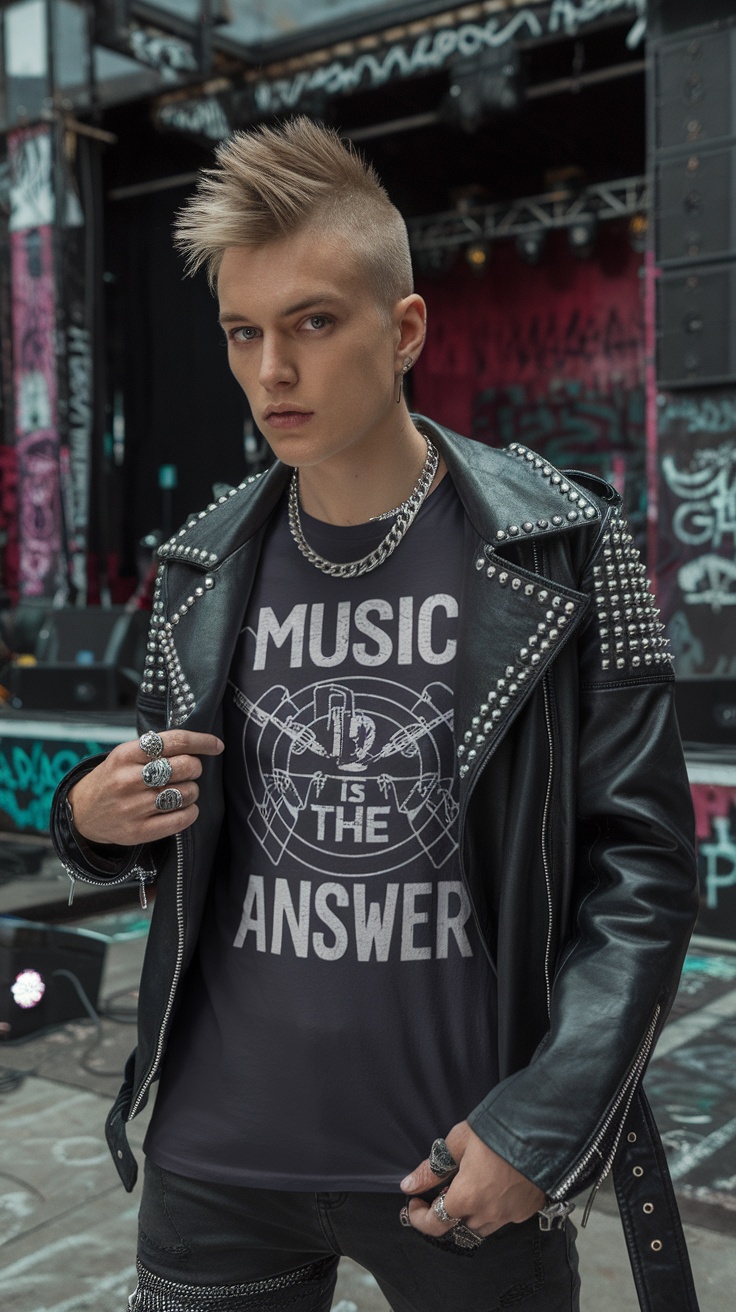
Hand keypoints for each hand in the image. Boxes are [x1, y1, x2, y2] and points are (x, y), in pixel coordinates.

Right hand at [67, 731, 223, 845]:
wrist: (81, 812)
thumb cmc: (112, 779)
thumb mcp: (124, 755)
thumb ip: (156, 749)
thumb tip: (198, 746)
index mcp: (126, 754)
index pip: (175, 741)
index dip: (202, 741)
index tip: (216, 745)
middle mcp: (129, 779)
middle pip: (185, 767)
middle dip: (195, 768)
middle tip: (189, 771)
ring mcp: (133, 806)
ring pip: (186, 793)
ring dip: (193, 791)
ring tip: (183, 791)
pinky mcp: (138, 830)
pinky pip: (181, 819)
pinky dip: (191, 812)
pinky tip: (185, 808)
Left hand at [400, 1121, 544, 1238]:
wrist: (546, 1129)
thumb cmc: (499, 1130)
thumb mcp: (459, 1141)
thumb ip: (433, 1168)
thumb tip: (409, 1185)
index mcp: (467, 1198)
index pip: (435, 1224)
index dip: (419, 1217)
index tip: (414, 1202)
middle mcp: (488, 1214)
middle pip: (459, 1225)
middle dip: (448, 1210)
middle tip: (446, 1186)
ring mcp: (510, 1215)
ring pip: (482, 1225)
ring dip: (472, 1212)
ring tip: (472, 1184)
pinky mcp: (528, 1211)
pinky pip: (504, 1217)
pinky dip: (494, 1207)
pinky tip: (496, 1184)